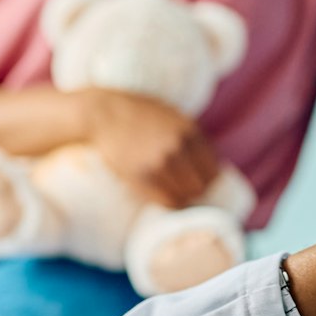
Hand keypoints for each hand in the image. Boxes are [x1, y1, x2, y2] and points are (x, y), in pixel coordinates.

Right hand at [84, 89, 219, 207]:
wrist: (102, 113)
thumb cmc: (135, 113)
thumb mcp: (171, 115)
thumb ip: (189, 135)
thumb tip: (209, 162)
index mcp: (189, 131)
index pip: (213, 168)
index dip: (207, 178)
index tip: (198, 180)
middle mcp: (178, 147)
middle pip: (201, 185)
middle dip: (194, 190)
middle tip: (183, 189)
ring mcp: (160, 162)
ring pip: (184, 196)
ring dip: (179, 197)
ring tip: (170, 192)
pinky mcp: (141, 175)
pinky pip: (165, 200)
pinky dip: (165, 201)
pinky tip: (159, 195)